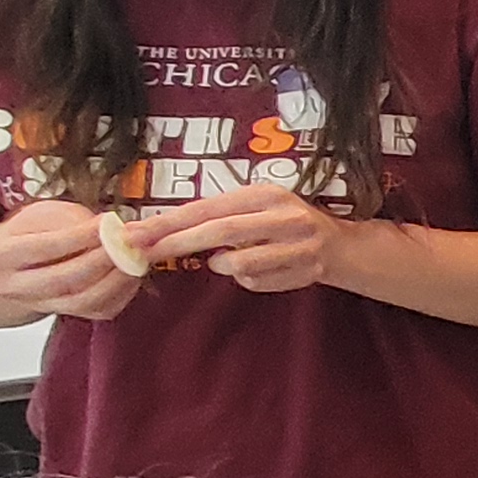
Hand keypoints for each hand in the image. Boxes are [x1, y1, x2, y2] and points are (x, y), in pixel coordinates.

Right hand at [0, 198, 144, 320]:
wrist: (22, 263)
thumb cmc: (34, 233)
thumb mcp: (44, 215)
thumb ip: (76, 222)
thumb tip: (115, 228)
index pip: (44, 248)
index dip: (81, 236)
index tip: (110, 222)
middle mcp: (13, 287)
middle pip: (64, 279)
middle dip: (104, 258)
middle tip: (132, 240)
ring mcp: (40, 306)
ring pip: (85, 300)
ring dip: (119, 276)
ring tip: (137, 254)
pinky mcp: (69, 315)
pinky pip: (101, 309)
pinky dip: (124, 289)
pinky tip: (134, 269)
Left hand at [130, 184, 357, 292]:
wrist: (343, 246)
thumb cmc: (285, 224)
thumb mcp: (256, 208)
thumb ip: (219, 216)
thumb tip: (161, 232)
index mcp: (266, 194)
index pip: (207, 208)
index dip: (168, 222)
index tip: (134, 233)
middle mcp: (285, 215)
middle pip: (220, 231)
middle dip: (178, 244)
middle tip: (145, 254)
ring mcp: (300, 245)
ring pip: (240, 263)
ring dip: (223, 265)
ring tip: (225, 261)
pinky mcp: (307, 271)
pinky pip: (258, 282)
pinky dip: (248, 280)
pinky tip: (259, 271)